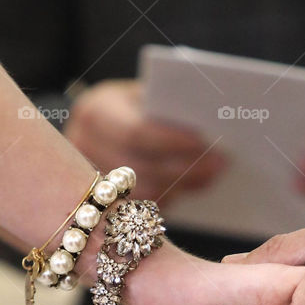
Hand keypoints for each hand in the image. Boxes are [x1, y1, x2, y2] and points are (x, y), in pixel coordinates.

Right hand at [66, 79, 225, 201]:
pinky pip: (141, 210)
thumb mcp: (142, 95)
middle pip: (141, 170)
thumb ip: (165, 105)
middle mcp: (83, 148)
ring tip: (212, 174)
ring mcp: (86, 181)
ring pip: (142, 195)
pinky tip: (192, 186)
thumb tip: (213, 119)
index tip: (205, 142)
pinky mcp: (99, 203)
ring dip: (182, 187)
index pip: (135, 132)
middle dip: (186, 168)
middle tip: (221, 163)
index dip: (172, 141)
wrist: (98, 125)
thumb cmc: (131, 104)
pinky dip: (170, 197)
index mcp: (96, 113)